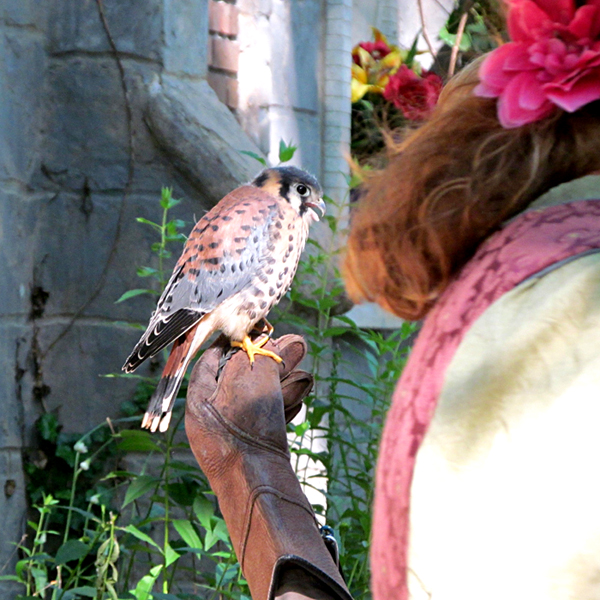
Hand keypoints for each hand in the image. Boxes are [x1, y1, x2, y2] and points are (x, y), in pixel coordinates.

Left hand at [185, 333, 312, 470]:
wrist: (259, 489)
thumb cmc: (248, 428)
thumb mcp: (255, 379)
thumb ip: (269, 356)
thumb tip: (288, 340)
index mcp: (201, 398)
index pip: (213, 360)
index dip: (238, 343)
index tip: (258, 332)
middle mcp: (213, 417)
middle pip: (244, 378)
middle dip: (273, 363)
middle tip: (297, 349)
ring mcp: (233, 436)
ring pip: (260, 399)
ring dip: (284, 384)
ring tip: (304, 378)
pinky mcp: (253, 451)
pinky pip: (267, 421)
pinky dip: (282, 408)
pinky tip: (297, 402)